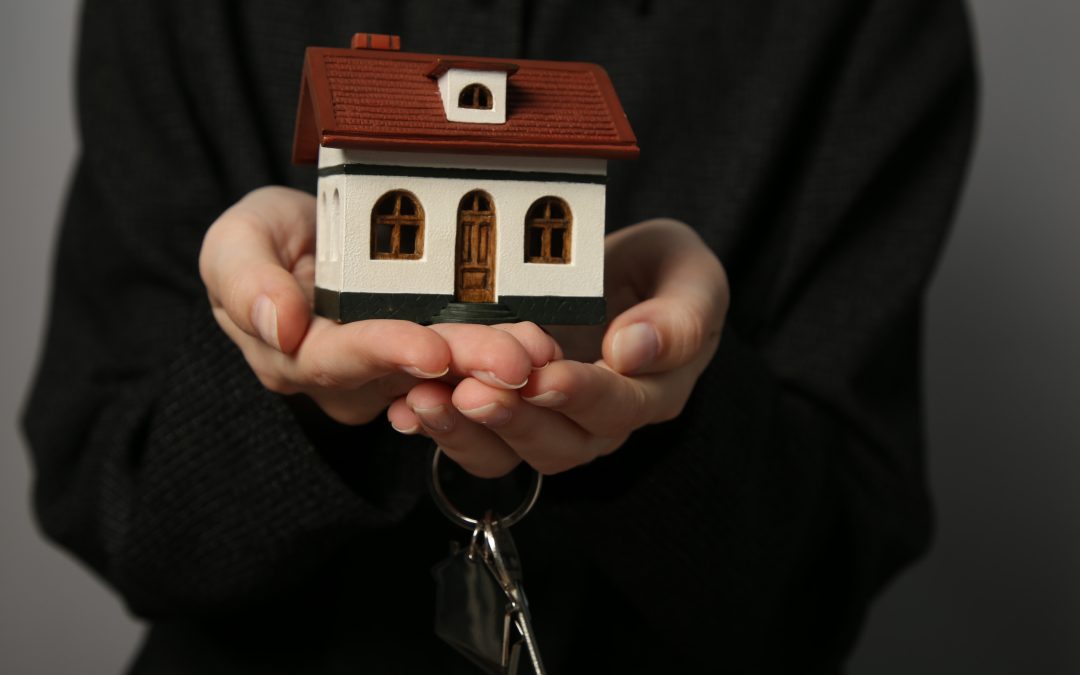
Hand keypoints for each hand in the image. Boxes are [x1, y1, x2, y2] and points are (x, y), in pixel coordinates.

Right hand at [199, 187, 557, 424]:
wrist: (303, 243)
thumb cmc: (266, 242)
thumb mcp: (236, 242)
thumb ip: (244, 280)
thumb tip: (280, 326)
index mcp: (295, 356)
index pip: (340, 360)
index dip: (387, 353)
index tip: (431, 352)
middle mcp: (350, 379)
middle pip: (409, 378)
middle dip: (465, 368)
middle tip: (516, 360)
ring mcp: (395, 374)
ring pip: (449, 380)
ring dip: (495, 368)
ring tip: (540, 351)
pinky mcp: (433, 360)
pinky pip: (470, 367)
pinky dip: (504, 355)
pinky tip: (540, 348)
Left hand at [386, 218, 728, 475]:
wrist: (630, 276)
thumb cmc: (667, 273)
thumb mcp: (691, 277)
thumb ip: (679, 317)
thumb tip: (632, 352)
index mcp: (653, 390)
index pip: (619, 407)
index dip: (581, 395)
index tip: (544, 376)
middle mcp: (603, 421)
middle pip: (563, 443)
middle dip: (515, 419)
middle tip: (473, 392)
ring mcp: (555, 423)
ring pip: (516, 452)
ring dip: (470, 432)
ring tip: (429, 400)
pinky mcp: (513, 414)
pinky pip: (479, 439)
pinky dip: (441, 429)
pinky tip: (407, 407)